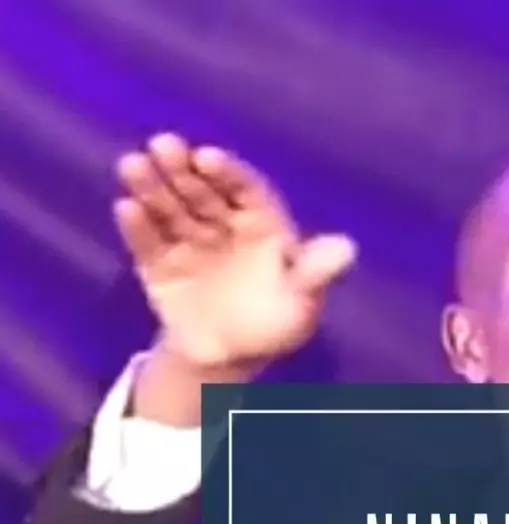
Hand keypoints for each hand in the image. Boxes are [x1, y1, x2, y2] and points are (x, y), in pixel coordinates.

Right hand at [114, 132, 356, 377]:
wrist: (234, 359)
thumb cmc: (276, 323)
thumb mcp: (303, 302)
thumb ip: (317, 273)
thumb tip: (347, 248)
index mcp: (261, 226)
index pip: (245, 191)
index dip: (228, 173)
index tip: (208, 157)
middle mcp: (222, 225)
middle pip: (203, 193)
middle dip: (183, 171)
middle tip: (163, 146)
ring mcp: (189, 243)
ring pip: (170, 210)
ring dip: (151, 187)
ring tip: (133, 166)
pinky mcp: (159, 265)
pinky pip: (147, 244)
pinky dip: (137, 227)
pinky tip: (127, 208)